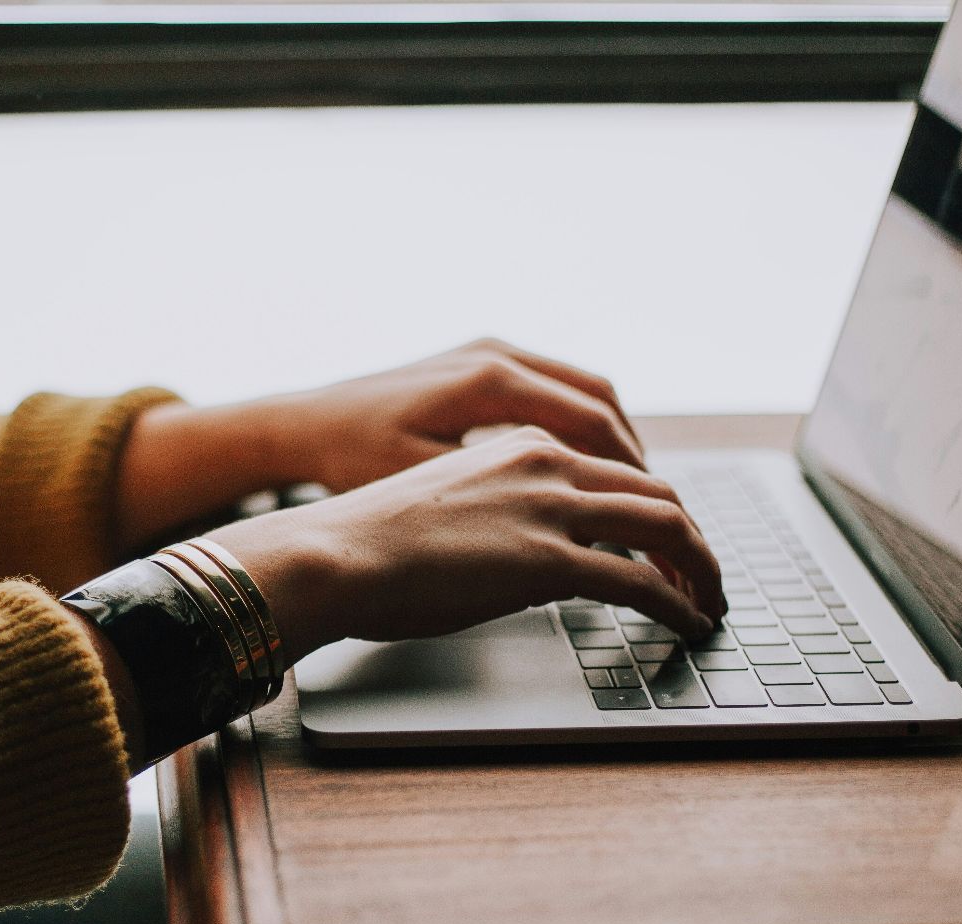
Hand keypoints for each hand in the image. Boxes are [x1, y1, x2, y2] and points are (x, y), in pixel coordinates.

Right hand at [204, 427, 723, 664]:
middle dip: (693, 539)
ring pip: (666, 527)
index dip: (655, 508)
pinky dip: (679, 603)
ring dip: (701, 569)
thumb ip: (501, 513)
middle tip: (705, 576)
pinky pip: (642, 582)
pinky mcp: (548, 561)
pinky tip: (688, 623)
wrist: (334, 553)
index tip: (668, 543)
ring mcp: (550, 509)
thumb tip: (528, 557)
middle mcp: (546, 463)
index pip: (616, 469)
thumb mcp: (448, 504)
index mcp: (521, 444)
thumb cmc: (369, 541)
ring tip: (710, 603)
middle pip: (656, 492)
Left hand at [263, 338, 645, 494]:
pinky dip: (581, 425)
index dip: (633, 477)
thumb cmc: (351, 460)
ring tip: (633, 492)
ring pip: (582, 390)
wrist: (301, 425)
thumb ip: (502, 501)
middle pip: (601, 401)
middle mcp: (497, 355)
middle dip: (635, 459)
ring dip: (613, 440)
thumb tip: (574, 533)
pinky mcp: (477, 361)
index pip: (593, 425)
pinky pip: (553, 387)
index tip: (656, 518)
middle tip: (660, 511)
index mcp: (490, 381)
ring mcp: (488, 352)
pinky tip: (584, 468)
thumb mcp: (426, 487)